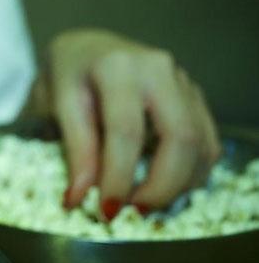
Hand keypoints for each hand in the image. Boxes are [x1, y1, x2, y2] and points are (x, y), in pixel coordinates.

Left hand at [48, 28, 219, 219]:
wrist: (84, 49)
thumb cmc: (66, 78)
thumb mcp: (55, 107)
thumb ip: (73, 150)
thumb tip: (78, 199)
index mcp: (117, 67)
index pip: (126, 131)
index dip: (118, 177)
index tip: (106, 210)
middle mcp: (157, 68)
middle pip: (180, 137)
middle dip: (161, 185)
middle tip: (134, 212)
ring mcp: (182, 81)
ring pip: (200, 143)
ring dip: (178, 185)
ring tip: (145, 205)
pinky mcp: (194, 96)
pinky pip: (207, 142)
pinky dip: (191, 174)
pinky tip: (164, 189)